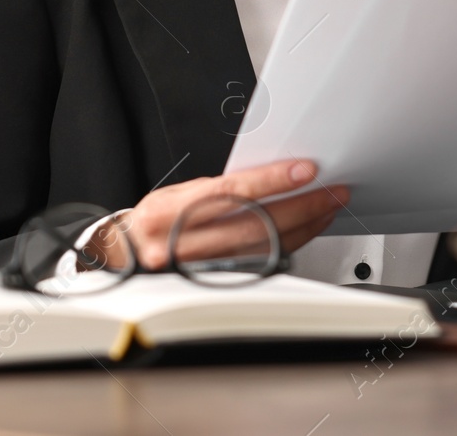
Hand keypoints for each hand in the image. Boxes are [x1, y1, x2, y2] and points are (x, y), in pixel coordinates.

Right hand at [86, 159, 347, 270]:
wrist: (124, 257)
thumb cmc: (156, 219)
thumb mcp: (176, 194)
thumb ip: (219, 188)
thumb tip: (271, 176)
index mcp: (170, 211)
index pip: (230, 193)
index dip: (271, 181)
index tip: (305, 171)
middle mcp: (182, 244)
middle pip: (253, 225)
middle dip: (301, 207)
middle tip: (332, 191)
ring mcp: (197, 270)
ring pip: (262, 249)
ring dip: (303, 227)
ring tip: (327, 208)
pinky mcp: (213, 285)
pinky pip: (260, 265)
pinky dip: (288, 246)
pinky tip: (306, 231)